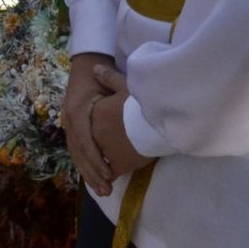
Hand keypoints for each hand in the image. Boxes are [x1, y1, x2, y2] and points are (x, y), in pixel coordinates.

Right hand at [63, 53, 117, 195]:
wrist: (84, 68)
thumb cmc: (100, 76)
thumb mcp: (108, 81)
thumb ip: (114, 89)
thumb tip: (128, 101)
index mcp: (77, 112)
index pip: (85, 140)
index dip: (96, 158)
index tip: (109, 173)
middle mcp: (70, 121)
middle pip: (79, 153)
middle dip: (92, 173)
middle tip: (106, 190)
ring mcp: (69, 127)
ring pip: (76, 156)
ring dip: (89, 175)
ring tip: (102, 191)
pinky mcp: (74, 132)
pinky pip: (78, 154)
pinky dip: (86, 168)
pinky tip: (96, 181)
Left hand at [89, 66, 154, 182]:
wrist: (160, 118)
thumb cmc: (144, 100)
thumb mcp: (126, 84)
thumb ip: (109, 78)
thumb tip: (94, 69)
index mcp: (95, 115)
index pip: (88, 126)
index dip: (93, 132)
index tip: (99, 136)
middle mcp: (96, 134)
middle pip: (92, 146)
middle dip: (94, 154)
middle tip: (101, 158)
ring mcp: (106, 150)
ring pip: (99, 161)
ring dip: (100, 168)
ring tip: (105, 175)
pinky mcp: (119, 164)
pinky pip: (111, 172)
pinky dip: (110, 175)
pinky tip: (111, 179)